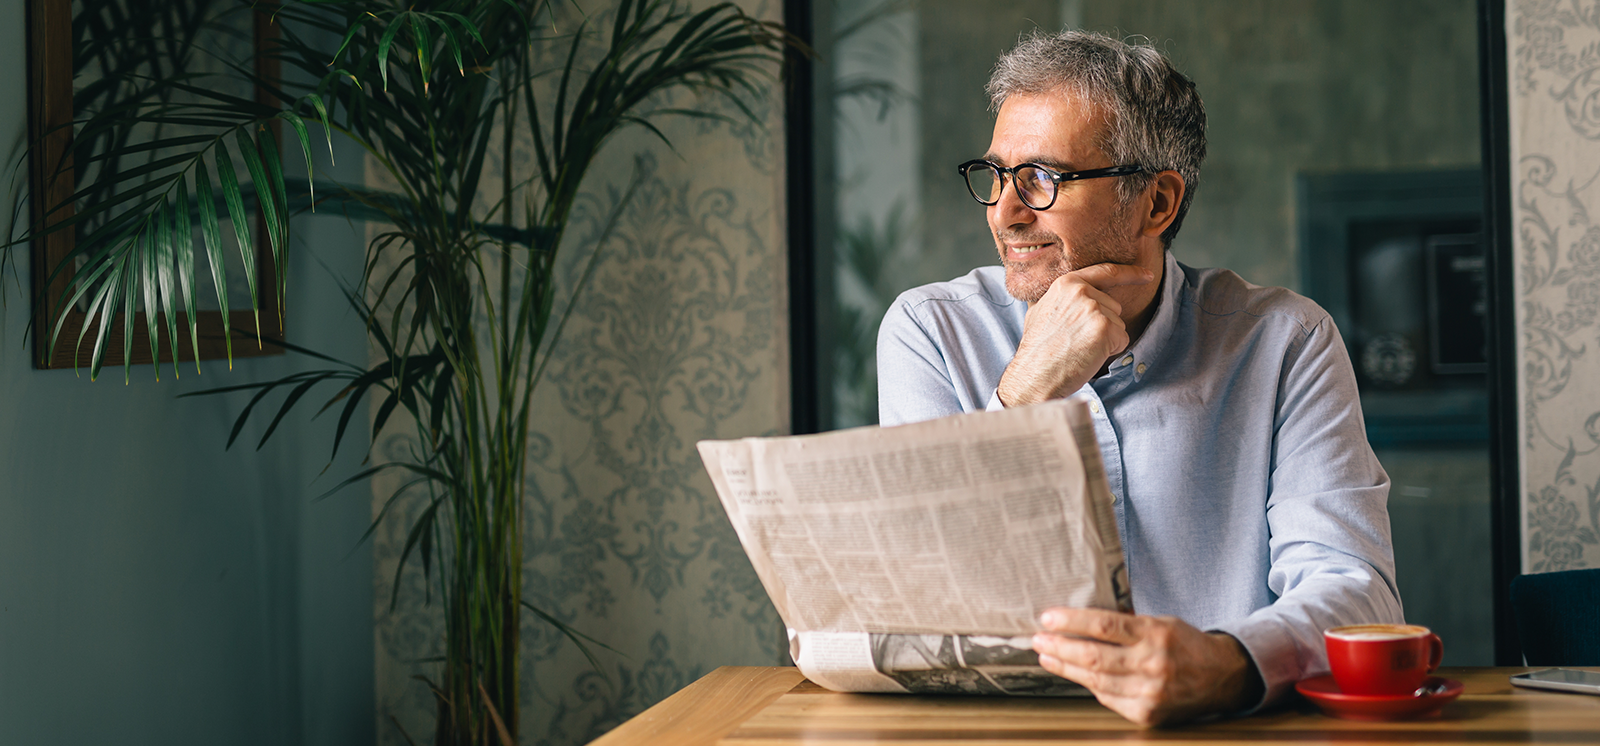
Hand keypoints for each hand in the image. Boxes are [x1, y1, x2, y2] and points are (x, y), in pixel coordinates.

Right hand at [997, 263, 1153, 406]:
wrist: (1034, 376)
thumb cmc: (1036, 350)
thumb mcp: (1039, 311)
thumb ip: (1060, 298)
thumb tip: (1066, 293)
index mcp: (1066, 283)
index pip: (1106, 272)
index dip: (1130, 273)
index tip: (1147, 275)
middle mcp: (1081, 291)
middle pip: (1114, 307)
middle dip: (1103, 325)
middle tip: (1076, 341)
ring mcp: (1094, 308)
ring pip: (1118, 324)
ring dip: (1106, 340)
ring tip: (1079, 348)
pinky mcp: (1105, 328)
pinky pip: (1122, 339)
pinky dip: (1110, 351)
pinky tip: (1088, 356)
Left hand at [1032, 607, 1262, 725]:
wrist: (1221, 676)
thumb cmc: (1184, 644)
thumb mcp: (1159, 622)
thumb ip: (1124, 624)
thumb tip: (1077, 622)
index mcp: (1155, 634)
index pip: (1103, 625)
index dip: (1070, 622)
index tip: (1047, 618)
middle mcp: (1152, 663)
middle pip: (1093, 655)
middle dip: (1059, 647)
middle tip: (1038, 640)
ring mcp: (1149, 692)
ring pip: (1095, 680)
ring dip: (1065, 668)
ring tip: (1047, 657)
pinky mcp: (1147, 713)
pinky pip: (1107, 698)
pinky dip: (1088, 685)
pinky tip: (1074, 674)